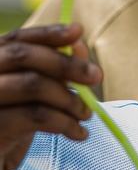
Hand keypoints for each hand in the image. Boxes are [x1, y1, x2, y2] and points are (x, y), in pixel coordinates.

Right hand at [0, 24, 100, 169]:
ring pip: (32, 84)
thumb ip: (49, 74)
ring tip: (86, 114)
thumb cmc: (6, 138)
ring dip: (70, 98)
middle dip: (66, 63)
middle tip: (96, 76)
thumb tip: (79, 45)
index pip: (14, 40)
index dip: (47, 34)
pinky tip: (78, 134)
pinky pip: (35, 116)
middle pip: (22, 56)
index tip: (79, 31)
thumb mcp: (28, 102)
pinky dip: (66, 122)